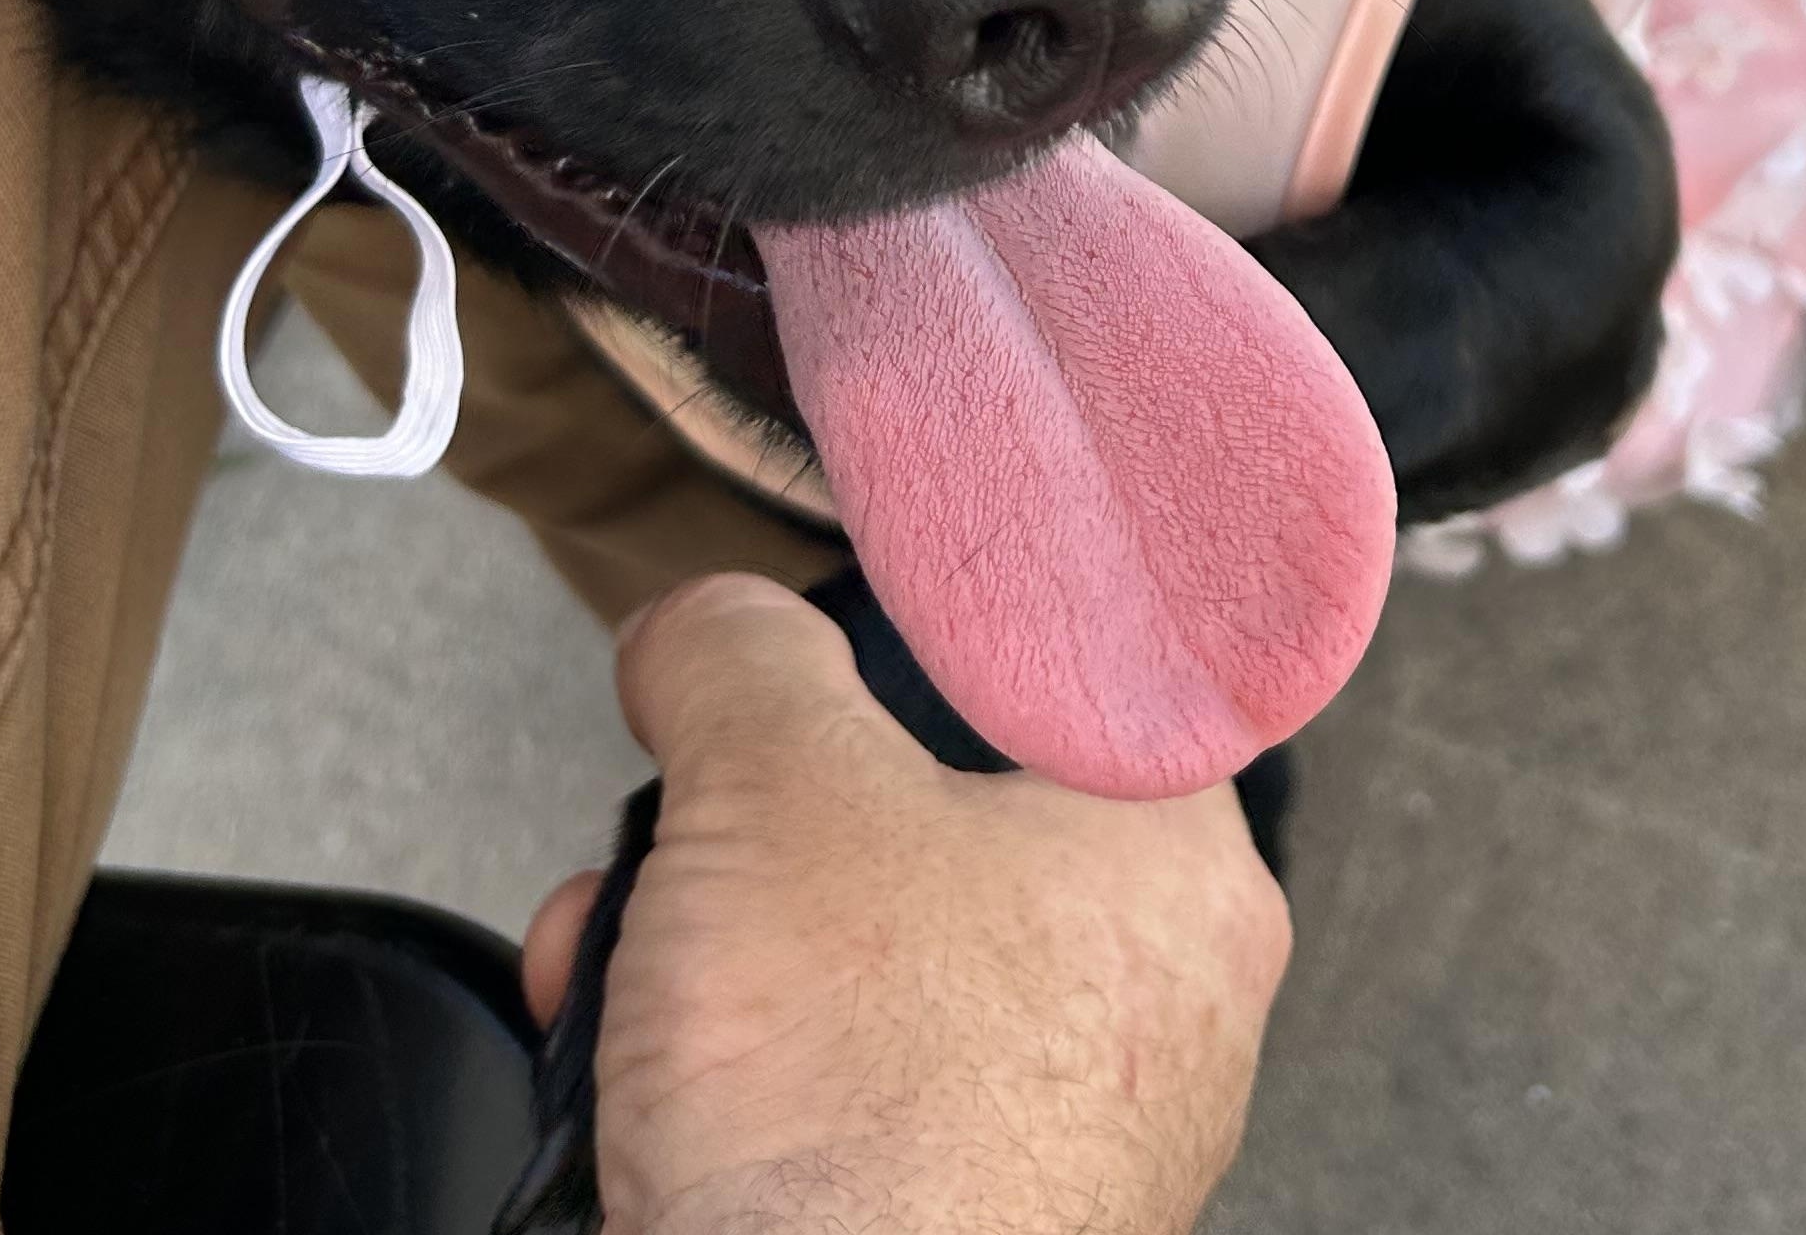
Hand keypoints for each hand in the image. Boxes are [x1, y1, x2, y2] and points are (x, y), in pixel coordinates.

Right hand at [523, 576, 1290, 1234]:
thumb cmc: (860, 1114)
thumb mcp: (776, 779)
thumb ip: (740, 654)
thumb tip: (707, 631)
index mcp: (1180, 863)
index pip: (1075, 682)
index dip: (926, 640)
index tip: (831, 646)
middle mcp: (1158, 1001)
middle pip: (932, 824)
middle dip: (753, 825)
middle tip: (685, 832)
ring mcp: (1068, 1132)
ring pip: (865, 964)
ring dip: (713, 946)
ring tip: (624, 964)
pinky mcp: (967, 1225)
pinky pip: (843, 1093)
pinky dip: (731, 1071)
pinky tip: (631, 1081)